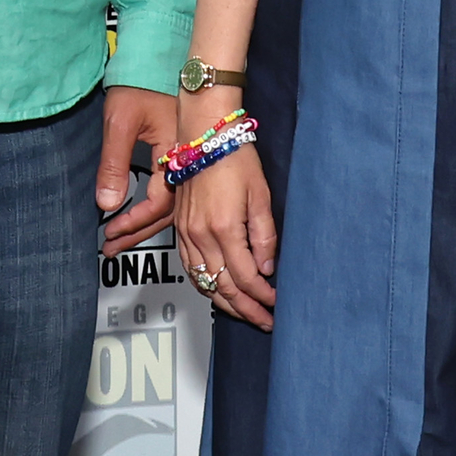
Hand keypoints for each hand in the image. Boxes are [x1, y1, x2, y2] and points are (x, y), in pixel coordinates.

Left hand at [96, 86, 177, 248]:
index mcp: (176, 153)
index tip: (111, 231)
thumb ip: (113, 164)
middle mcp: (187, 160)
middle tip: (111, 247)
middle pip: (168, 211)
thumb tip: (107, 204)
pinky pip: (174, 192)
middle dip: (138, 232)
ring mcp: (187, 159)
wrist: (155, 58)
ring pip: (172, 204)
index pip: (159, 201)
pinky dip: (155, 210)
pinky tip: (142, 219)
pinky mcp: (183, 156)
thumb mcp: (119, 122)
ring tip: (120, 241)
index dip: (134, 220)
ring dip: (146, 224)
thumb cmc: (138, 85)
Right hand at [175, 145, 277, 329]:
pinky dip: (204, 285)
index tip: (275, 305)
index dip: (262, 297)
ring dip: (224, 302)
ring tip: (244, 313)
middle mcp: (201, 235)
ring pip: (203, 281)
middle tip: (264, 321)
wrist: (204, 134)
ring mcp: (187, 232)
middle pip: (222, 287)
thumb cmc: (234, 156)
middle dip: (245, 309)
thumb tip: (267, 268)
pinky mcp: (180, 227)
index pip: (245, 278)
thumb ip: (264, 236)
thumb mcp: (261, 195)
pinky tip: (216, 290)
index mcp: (224, 228)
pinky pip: (189, 267)